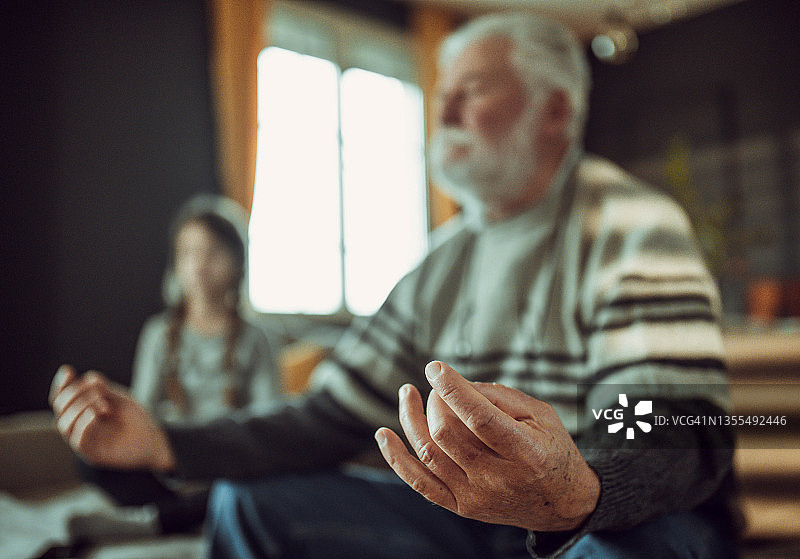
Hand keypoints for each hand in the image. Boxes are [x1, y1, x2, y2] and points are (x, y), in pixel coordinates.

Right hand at [49, 365, 175, 471]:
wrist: (153, 439)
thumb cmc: (135, 419)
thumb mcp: (119, 399)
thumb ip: (103, 390)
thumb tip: (88, 379)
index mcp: (83, 410)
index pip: (62, 397)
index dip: (61, 384)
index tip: (68, 371)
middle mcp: (79, 425)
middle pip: (60, 407)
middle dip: (74, 393)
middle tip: (98, 391)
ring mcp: (84, 440)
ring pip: (64, 424)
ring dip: (79, 408)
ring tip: (103, 405)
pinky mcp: (92, 454)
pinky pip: (78, 440)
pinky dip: (83, 424)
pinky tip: (94, 414)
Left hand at [375, 361, 599, 531]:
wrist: (562, 503)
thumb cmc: (550, 449)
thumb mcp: (541, 414)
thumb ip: (500, 396)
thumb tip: (456, 384)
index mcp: (525, 453)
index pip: (480, 418)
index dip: (453, 389)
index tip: (436, 367)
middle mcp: (498, 479)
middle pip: (447, 434)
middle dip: (434, 401)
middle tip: (437, 386)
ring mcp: (475, 497)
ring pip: (428, 453)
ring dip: (411, 419)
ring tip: (407, 393)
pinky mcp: (460, 507)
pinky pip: (419, 483)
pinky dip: (397, 458)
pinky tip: (384, 434)